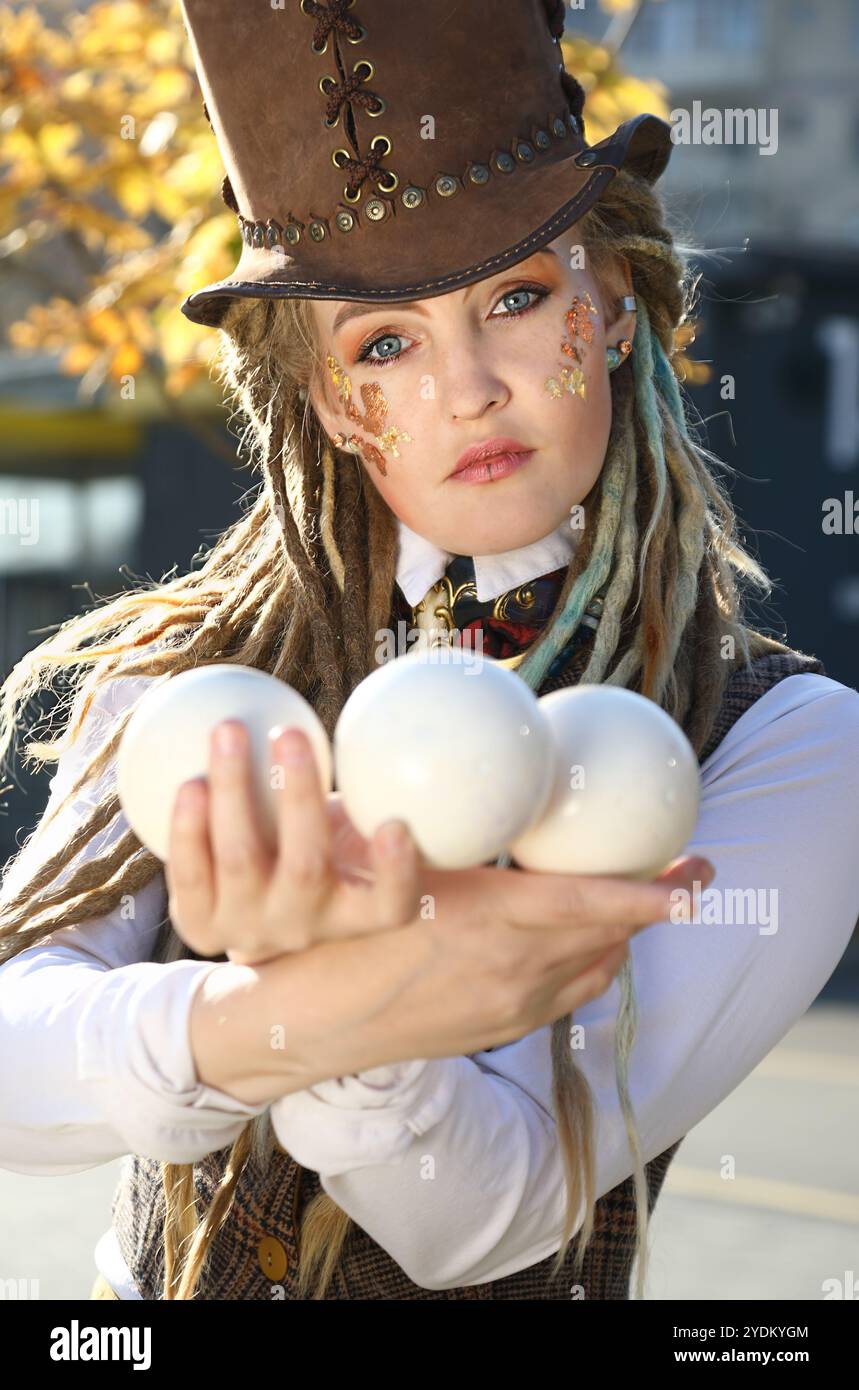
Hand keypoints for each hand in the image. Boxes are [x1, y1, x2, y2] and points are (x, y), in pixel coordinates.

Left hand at [164, 720, 422, 965]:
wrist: (256, 910)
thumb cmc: (321, 848)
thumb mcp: (354, 835)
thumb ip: (377, 797)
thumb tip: (417, 728)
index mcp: (357, 912)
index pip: (390, 905)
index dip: (396, 873)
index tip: (396, 825)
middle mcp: (306, 926)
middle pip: (306, 867)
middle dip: (298, 796)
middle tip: (289, 733)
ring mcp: (249, 928)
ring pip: (240, 860)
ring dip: (233, 791)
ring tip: (229, 732)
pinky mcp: (200, 925)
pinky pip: (190, 873)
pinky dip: (187, 828)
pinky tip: (189, 782)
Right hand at [188, 848, 715, 1102]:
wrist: (313, 1023)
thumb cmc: (343, 928)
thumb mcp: (397, 868)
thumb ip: (453, 836)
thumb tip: (490, 788)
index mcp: (489, 920)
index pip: (592, 905)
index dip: (651, 894)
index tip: (695, 876)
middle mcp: (513, 970)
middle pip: (610, 935)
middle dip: (660, 905)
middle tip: (694, 869)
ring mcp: (511, 1007)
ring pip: (596, 964)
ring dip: (626, 931)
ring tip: (646, 899)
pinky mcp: (502, 1028)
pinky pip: (570, 993)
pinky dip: (592, 960)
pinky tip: (589, 941)